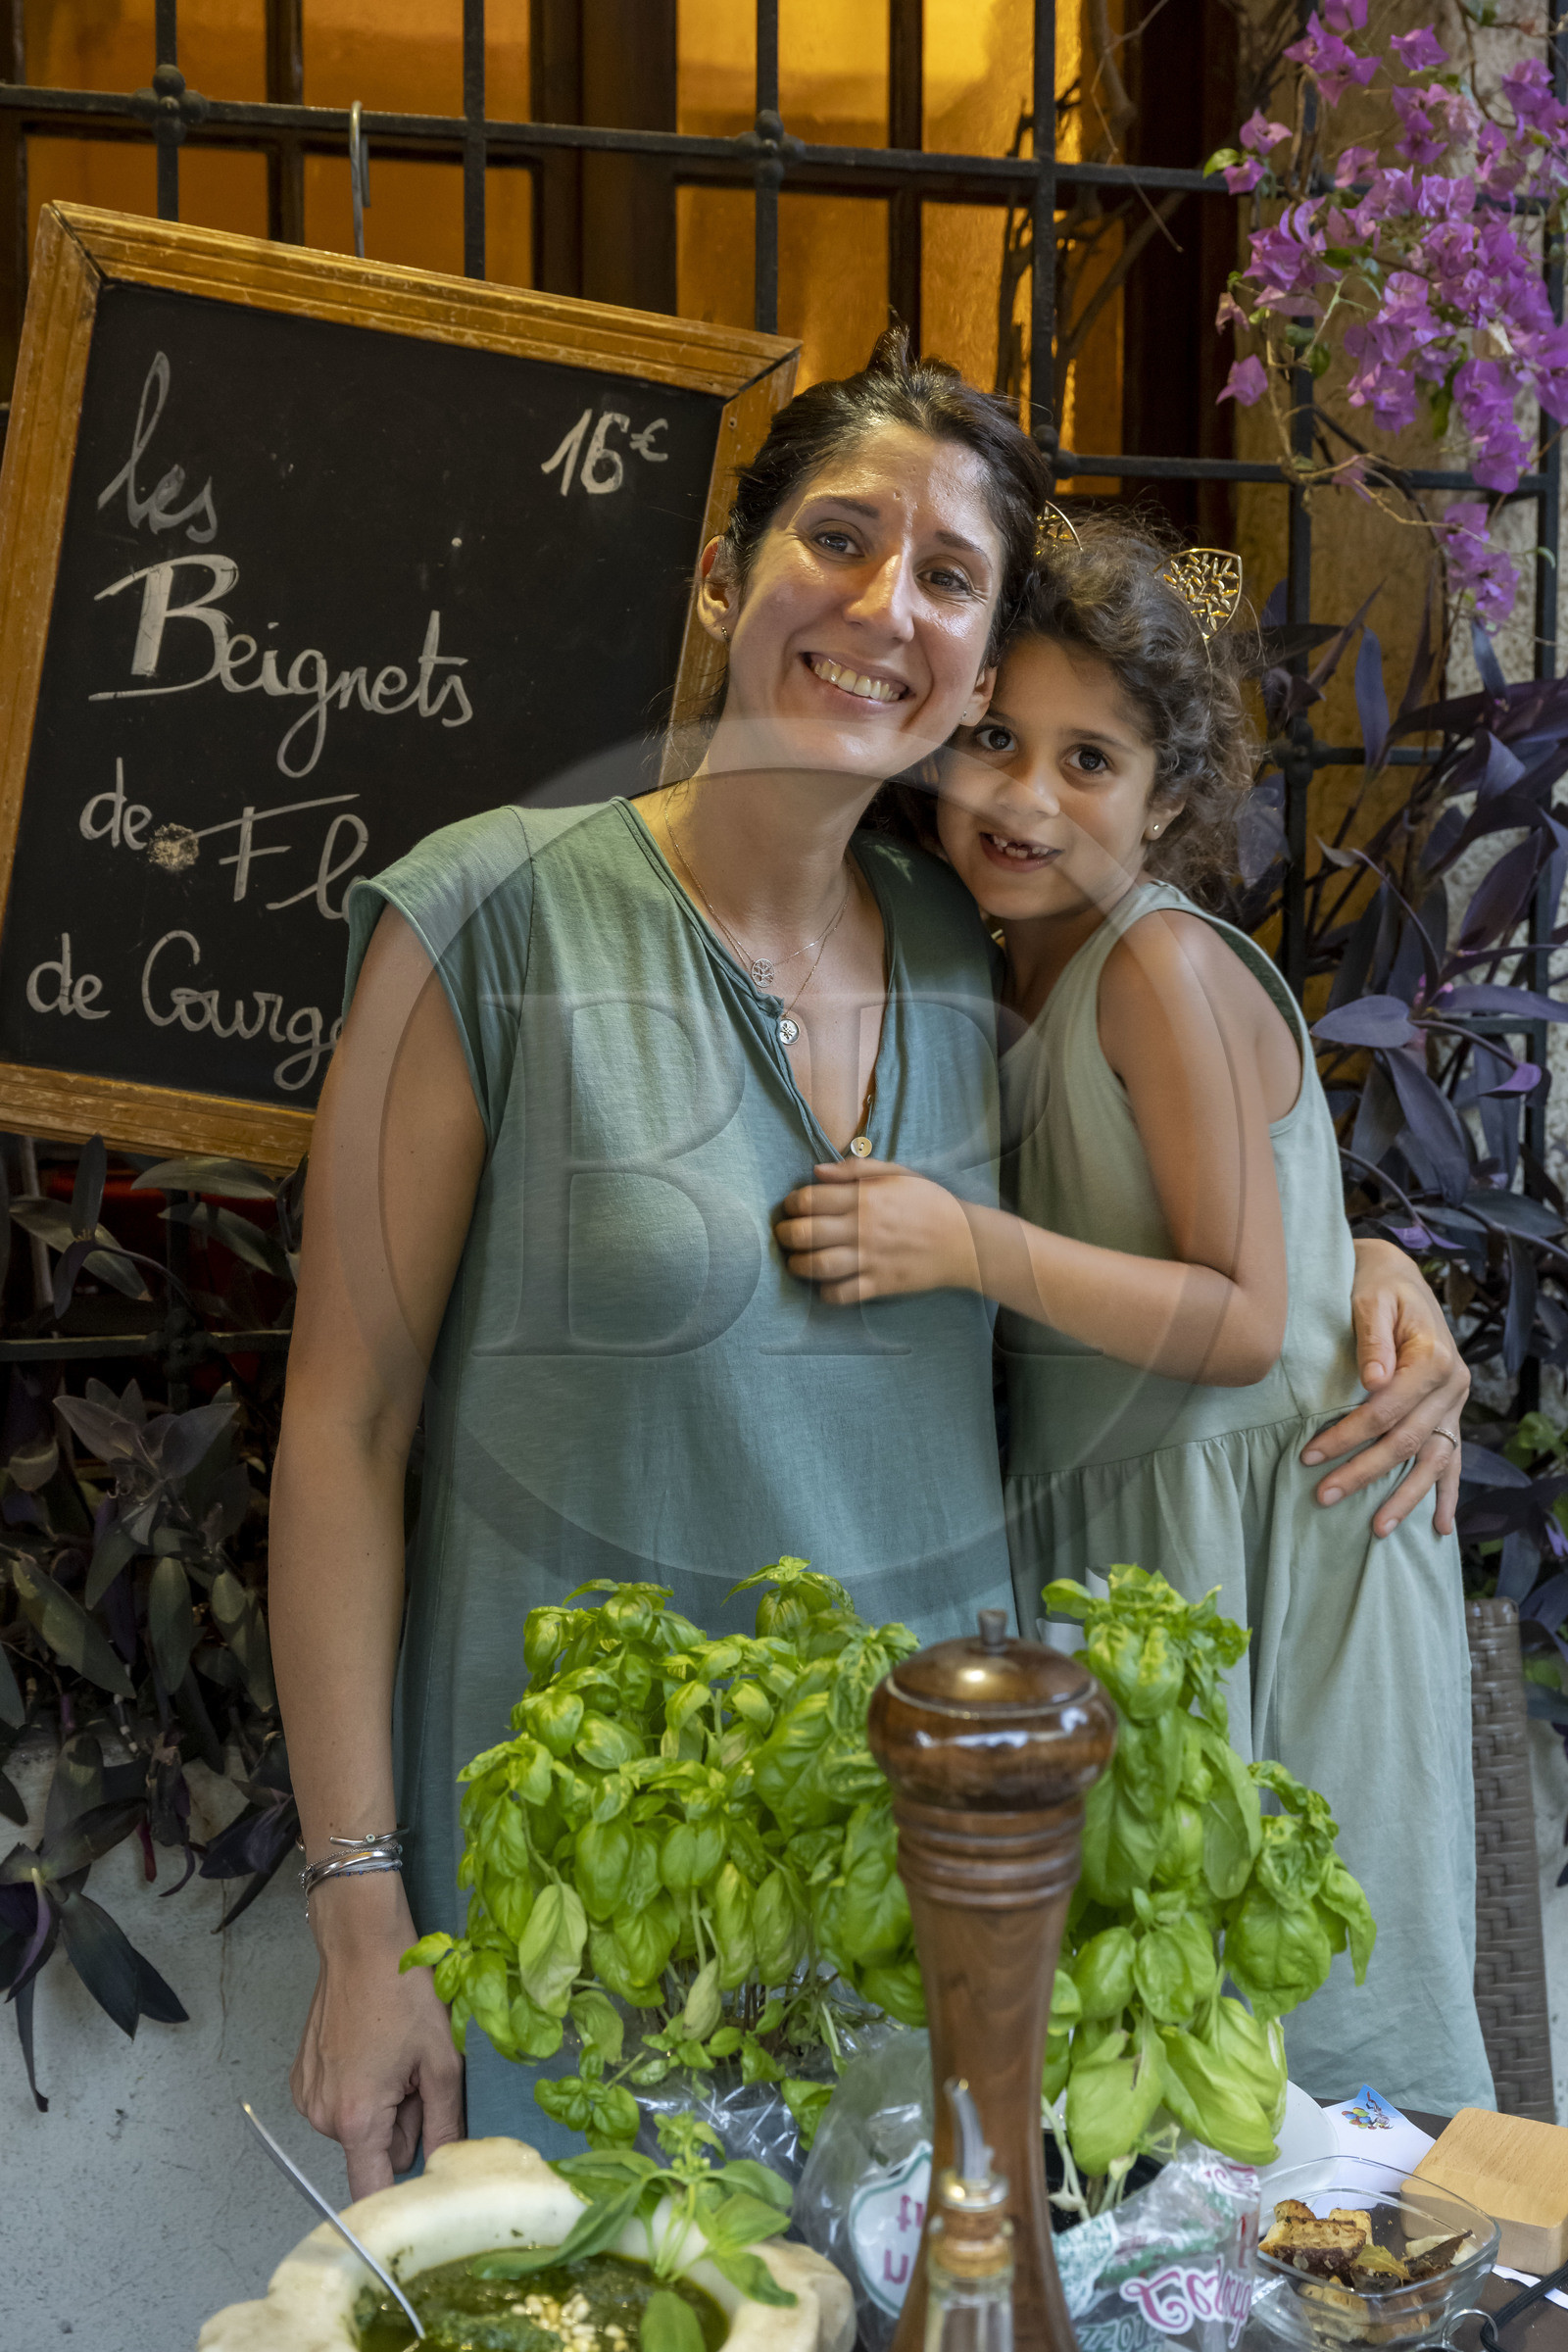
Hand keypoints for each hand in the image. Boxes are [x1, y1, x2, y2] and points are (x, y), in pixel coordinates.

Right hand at [291, 1869, 464, 2197]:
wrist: (361, 1943)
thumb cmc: (404, 1993)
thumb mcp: (441, 2060)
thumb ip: (445, 2124)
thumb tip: (449, 2167)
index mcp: (357, 2119)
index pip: (371, 2193)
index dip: (400, 2197)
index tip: (423, 2189)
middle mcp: (322, 2118)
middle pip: (374, 2152)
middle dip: (400, 2126)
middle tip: (415, 2076)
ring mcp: (308, 2098)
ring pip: (360, 2128)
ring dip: (382, 2105)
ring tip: (392, 2056)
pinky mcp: (302, 2080)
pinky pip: (341, 2105)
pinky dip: (359, 2088)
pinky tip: (370, 2050)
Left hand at [774, 1158, 977, 1302]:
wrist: (965, 1241)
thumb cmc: (929, 1202)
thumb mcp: (897, 1173)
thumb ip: (855, 1170)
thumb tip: (817, 1171)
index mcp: (864, 1197)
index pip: (809, 1200)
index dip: (792, 1203)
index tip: (793, 1206)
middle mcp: (861, 1228)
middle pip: (805, 1233)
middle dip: (785, 1234)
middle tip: (784, 1235)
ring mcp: (870, 1258)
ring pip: (817, 1266)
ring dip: (798, 1265)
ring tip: (796, 1262)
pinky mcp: (879, 1284)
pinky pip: (841, 1293)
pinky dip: (825, 1292)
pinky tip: (824, 1285)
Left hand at [1302, 1238, 1468, 1537]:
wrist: (1400, 1277)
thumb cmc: (1378, 1286)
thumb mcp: (1370, 1299)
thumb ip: (1373, 1339)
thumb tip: (1373, 1382)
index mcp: (1433, 1359)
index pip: (1386, 1409)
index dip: (1348, 1434)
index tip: (1309, 1455)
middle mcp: (1452, 1387)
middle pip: (1406, 1441)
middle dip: (1364, 1472)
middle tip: (1324, 1496)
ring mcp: (1455, 1405)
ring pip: (1433, 1460)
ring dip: (1405, 1497)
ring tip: (1378, 1530)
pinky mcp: (1450, 1415)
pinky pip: (1452, 1460)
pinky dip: (1445, 1493)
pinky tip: (1438, 1527)